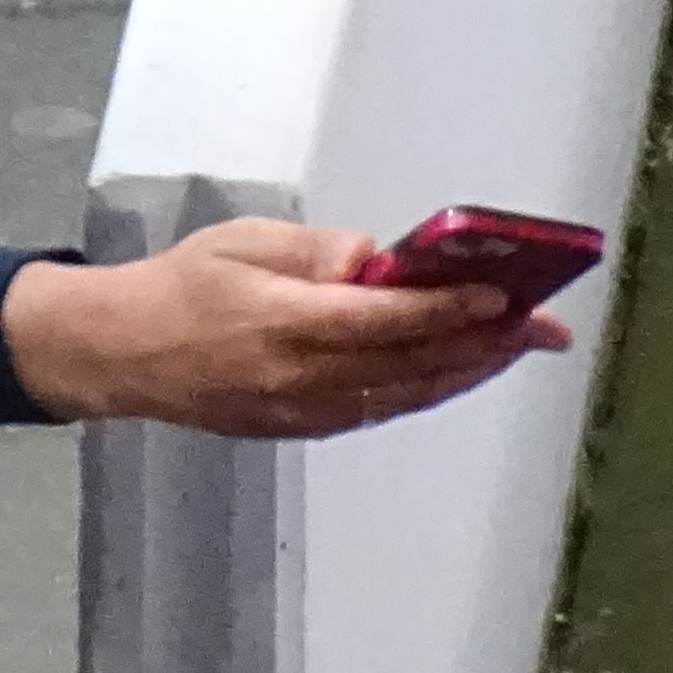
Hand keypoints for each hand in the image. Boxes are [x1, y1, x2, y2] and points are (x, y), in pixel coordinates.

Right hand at [1, 221, 567, 439]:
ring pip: (407, 394)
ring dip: (469, 372)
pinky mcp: (305, 429)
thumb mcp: (241, 243)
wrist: (126, 353)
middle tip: (546, 328)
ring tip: (518, 349)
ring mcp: (308, 412)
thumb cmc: (183, 283)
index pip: (389, 319)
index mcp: (288, 322)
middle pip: (415, 364)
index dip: (452, 309)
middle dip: (487, 345)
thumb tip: (379, 260)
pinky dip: (428, 390)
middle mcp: (306, 377)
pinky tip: (457, 371)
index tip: (504, 296)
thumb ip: (314, 253)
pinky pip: (381, 410)